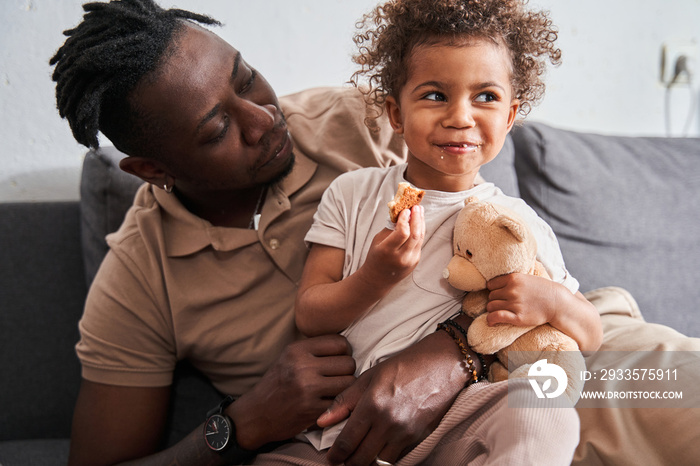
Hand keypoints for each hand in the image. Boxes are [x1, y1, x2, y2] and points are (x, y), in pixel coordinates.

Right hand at [229, 334, 355, 449]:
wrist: (256, 414)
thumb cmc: (277, 384)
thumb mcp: (288, 357)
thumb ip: (314, 349)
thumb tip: (346, 345)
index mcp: (297, 350)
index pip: (340, 343)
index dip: (344, 352)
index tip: (338, 361)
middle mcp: (302, 366)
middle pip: (348, 363)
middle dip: (346, 372)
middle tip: (336, 378)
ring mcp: (308, 388)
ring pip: (349, 383)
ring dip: (345, 389)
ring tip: (334, 391)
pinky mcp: (313, 409)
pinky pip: (341, 402)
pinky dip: (338, 404)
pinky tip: (327, 404)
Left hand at [316, 329, 465, 465]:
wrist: (442, 365)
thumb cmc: (404, 365)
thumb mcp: (370, 376)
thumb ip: (344, 400)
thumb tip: (322, 421)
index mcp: (372, 404)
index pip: (347, 440)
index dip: (335, 454)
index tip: (330, 458)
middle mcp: (387, 422)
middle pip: (361, 458)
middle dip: (348, 463)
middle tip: (341, 461)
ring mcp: (404, 432)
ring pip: (379, 463)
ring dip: (366, 464)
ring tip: (358, 458)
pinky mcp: (418, 437)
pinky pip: (396, 458)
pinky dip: (384, 459)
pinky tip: (377, 452)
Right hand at [361, 206, 424, 288]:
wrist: (378, 280)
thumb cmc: (375, 257)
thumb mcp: (378, 241)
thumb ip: (391, 228)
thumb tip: (402, 212)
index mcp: (387, 251)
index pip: (402, 233)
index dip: (406, 219)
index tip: (406, 210)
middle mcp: (401, 257)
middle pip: (415, 235)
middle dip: (417, 218)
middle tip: (417, 207)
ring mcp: (410, 261)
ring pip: (420, 238)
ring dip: (421, 223)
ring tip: (419, 211)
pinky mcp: (415, 261)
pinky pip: (419, 243)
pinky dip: (419, 231)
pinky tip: (418, 222)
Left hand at [485, 273, 558, 326]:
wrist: (557, 303)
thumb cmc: (542, 290)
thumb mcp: (526, 277)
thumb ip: (511, 280)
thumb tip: (493, 284)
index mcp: (513, 279)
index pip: (491, 285)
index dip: (493, 290)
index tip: (498, 294)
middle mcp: (512, 290)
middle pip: (491, 296)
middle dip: (495, 300)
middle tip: (502, 304)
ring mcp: (515, 304)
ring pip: (491, 307)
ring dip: (493, 310)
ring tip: (498, 312)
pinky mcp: (518, 317)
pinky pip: (496, 316)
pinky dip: (491, 319)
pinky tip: (491, 322)